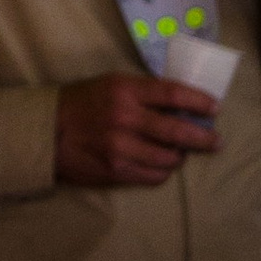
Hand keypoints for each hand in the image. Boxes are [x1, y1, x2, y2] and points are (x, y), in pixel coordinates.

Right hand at [54, 71, 222, 186]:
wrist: (45, 133)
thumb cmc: (81, 103)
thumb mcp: (110, 84)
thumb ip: (143, 93)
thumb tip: (181, 104)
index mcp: (124, 90)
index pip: (172, 94)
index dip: (199, 101)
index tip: (214, 107)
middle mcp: (125, 118)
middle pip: (178, 130)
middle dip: (203, 137)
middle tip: (215, 140)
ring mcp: (121, 148)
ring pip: (169, 158)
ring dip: (180, 156)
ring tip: (181, 152)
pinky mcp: (116, 171)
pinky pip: (154, 176)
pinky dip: (163, 171)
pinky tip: (162, 164)